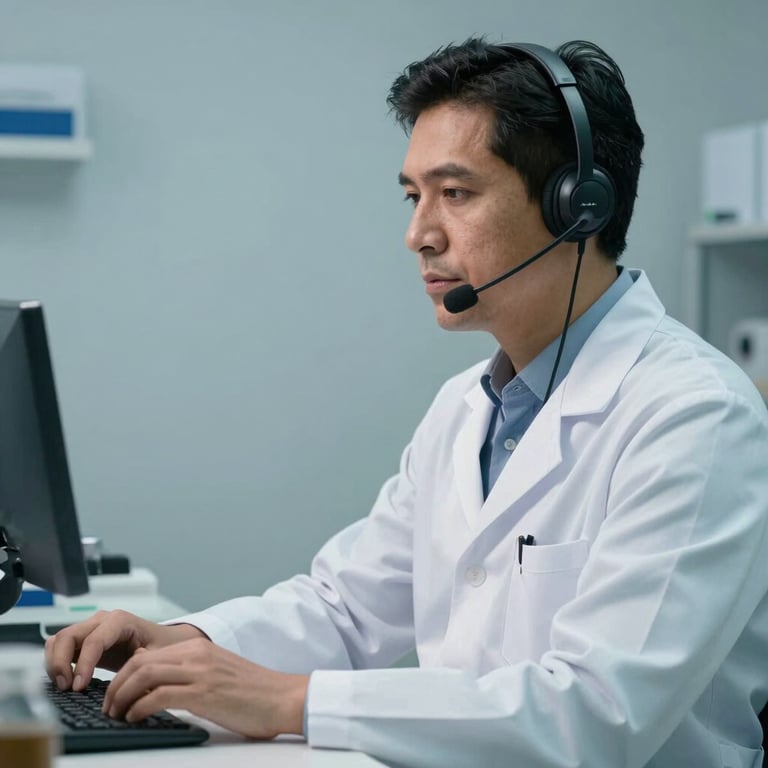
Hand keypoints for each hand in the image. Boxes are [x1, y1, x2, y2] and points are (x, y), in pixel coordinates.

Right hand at [45, 609, 205, 690]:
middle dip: (61, 663)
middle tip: (66, 688)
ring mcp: (90, 628)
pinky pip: (60, 647)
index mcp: (120, 620)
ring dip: (55, 663)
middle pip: (68, 636)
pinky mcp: (83, 640)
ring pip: (59, 640)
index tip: (78, 687)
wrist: (161, 641)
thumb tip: (129, 673)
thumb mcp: (158, 654)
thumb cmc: (160, 645)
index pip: (93, 640)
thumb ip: (144, 662)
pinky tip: (65, 681)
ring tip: (64, 687)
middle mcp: (101, 620)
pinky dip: (56, 663)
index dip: (83, 664)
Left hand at [102, 638, 308, 738]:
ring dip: (121, 698)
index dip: (123, 675)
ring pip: (143, 675)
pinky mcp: (204, 693)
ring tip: (116, 716)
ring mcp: (200, 671)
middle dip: (115, 686)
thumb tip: (154, 684)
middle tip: (108, 708)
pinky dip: (139, 708)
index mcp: (198, 647)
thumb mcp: (216, 673)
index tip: (114, 695)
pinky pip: (158, 696)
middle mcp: (196, 654)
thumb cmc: (252, 693)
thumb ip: (188, 673)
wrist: (283, 698)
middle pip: (139, 662)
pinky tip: (135, 719)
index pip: (146, 654)